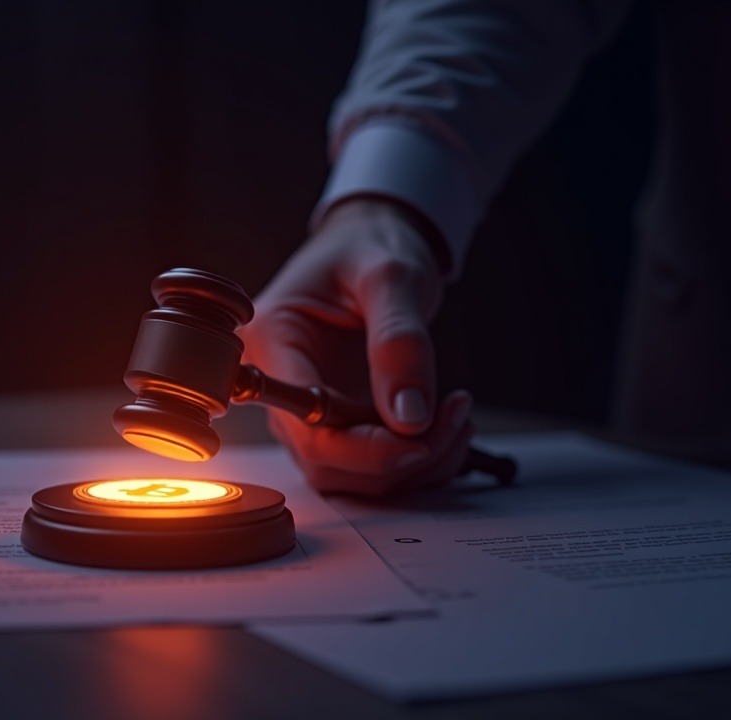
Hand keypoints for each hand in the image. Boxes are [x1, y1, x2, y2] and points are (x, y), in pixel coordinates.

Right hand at [240, 198, 473, 495]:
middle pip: (327, 461)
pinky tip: (446, 422)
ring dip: (413, 464)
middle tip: (454, 418)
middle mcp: (279, 386)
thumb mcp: (390, 275)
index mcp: (272, 342)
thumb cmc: (368, 244)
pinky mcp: (339, 423)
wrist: (371, 243)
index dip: (363, 449)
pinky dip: (419, 458)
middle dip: (397, 458)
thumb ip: (399, 341)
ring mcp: (307, 411)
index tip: (420, 439)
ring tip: (457, 416)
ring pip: (352, 476)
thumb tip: (410, 417)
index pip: (305, 424)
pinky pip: (372, 466)